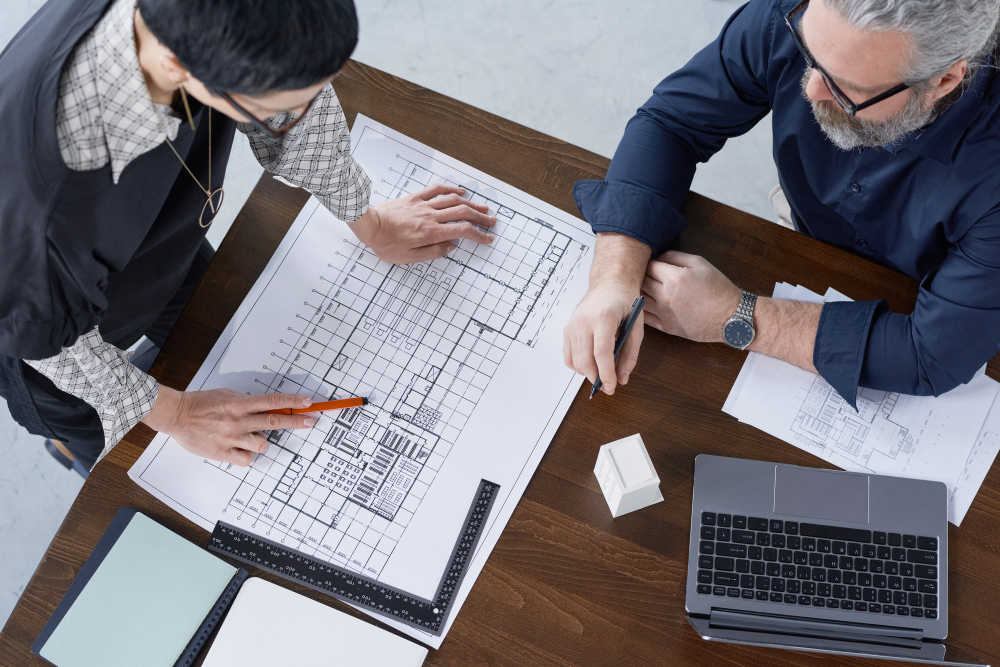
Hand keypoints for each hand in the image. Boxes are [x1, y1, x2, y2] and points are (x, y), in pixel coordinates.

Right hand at [143, 387, 314, 465]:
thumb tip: (263, 406)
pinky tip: (238, 449)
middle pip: (275, 421)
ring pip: (262, 444)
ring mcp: (231, 438)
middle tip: (310, 422)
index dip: (293, 401)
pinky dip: (245, 455)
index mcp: (240, 404)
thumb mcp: (226, 395)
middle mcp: (239, 420)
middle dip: (296, 421)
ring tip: (250, 437)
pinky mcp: (222, 452)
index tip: (308, 402)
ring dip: (260, 441)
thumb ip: (245, 402)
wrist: (176, 415)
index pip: (273, 401)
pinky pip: (246, 459)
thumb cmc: (200, 404)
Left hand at [349, 184, 496, 263]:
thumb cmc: (386, 244)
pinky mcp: (415, 198)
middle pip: (462, 213)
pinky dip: (451, 189)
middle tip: (492, 221)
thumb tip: (450, 247)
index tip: (488, 238)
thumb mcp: (409, 258)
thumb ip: (433, 253)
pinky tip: (460, 192)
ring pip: (453, 201)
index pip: (462, 232)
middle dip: (480, 217)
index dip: (479, 235)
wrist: (369, 226)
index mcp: (431, 233)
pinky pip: (436, 190)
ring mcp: (424, 205)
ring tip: (483, 207)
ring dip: (471, 203)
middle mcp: (431, 217)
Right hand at [564, 280, 644, 394]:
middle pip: (585, 360)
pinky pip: (568, 357)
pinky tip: (590, 365)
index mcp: (603, 317)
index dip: (606, 373)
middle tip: (609, 387)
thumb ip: (630, 353)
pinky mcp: (567, 330)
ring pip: (575, 362)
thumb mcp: (636, 326)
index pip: (601, 352)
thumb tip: (622, 377)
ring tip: (602, 375)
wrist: (609, 283)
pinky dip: (578, 366)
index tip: (612, 387)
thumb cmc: (625, 302)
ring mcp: (572, 325)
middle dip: (597, 379)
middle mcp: (583, 321)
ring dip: (588, 374)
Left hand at [641, 251, 740, 342]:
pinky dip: (643, 309)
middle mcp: (666, 297)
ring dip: (642, 292)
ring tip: (649, 288)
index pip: (650, 266)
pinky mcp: (667, 327)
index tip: (655, 265)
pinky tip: (647, 304)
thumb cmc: (718, 288)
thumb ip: (676, 257)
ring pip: (641, 299)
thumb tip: (659, 257)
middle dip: (645, 276)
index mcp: (675, 279)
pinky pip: (645, 318)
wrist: (731, 317)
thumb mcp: (700, 263)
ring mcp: (665, 314)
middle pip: (642, 282)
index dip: (651, 263)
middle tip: (650, 276)